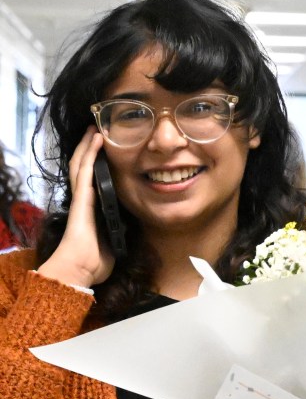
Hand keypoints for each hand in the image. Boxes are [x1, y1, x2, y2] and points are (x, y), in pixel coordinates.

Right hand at [37, 127, 114, 288]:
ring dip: (89, 145)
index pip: (93, 181)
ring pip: (82, 164)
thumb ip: (119, 232)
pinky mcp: (81, 199)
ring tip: (95, 128)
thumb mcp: (113, 243)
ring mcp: (81, 198)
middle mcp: (84, 201)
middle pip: (85, 168)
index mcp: (92, 209)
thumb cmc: (94, 262)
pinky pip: (85, 172)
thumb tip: (132, 229)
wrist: (80, 270)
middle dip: (90, 149)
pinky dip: (91, 154)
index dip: (96, 165)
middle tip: (96, 131)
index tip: (104, 152)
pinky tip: (96, 140)